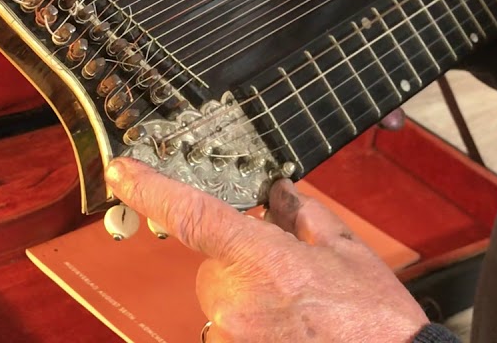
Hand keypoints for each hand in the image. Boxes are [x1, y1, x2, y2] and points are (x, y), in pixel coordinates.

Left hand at [105, 158, 429, 342]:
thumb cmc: (375, 322)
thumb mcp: (345, 250)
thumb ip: (301, 215)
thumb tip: (277, 193)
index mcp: (260, 259)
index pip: (191, 214)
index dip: (150, 188)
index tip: (122, 171)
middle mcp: (235, 302)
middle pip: (214, 268)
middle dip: (243, 265)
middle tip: (292, 278)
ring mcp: (232, 337)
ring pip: (224, 305)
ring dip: (252, 302)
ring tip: (301, 314)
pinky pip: (233, 334)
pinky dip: (256, 329)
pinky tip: (292, 330)